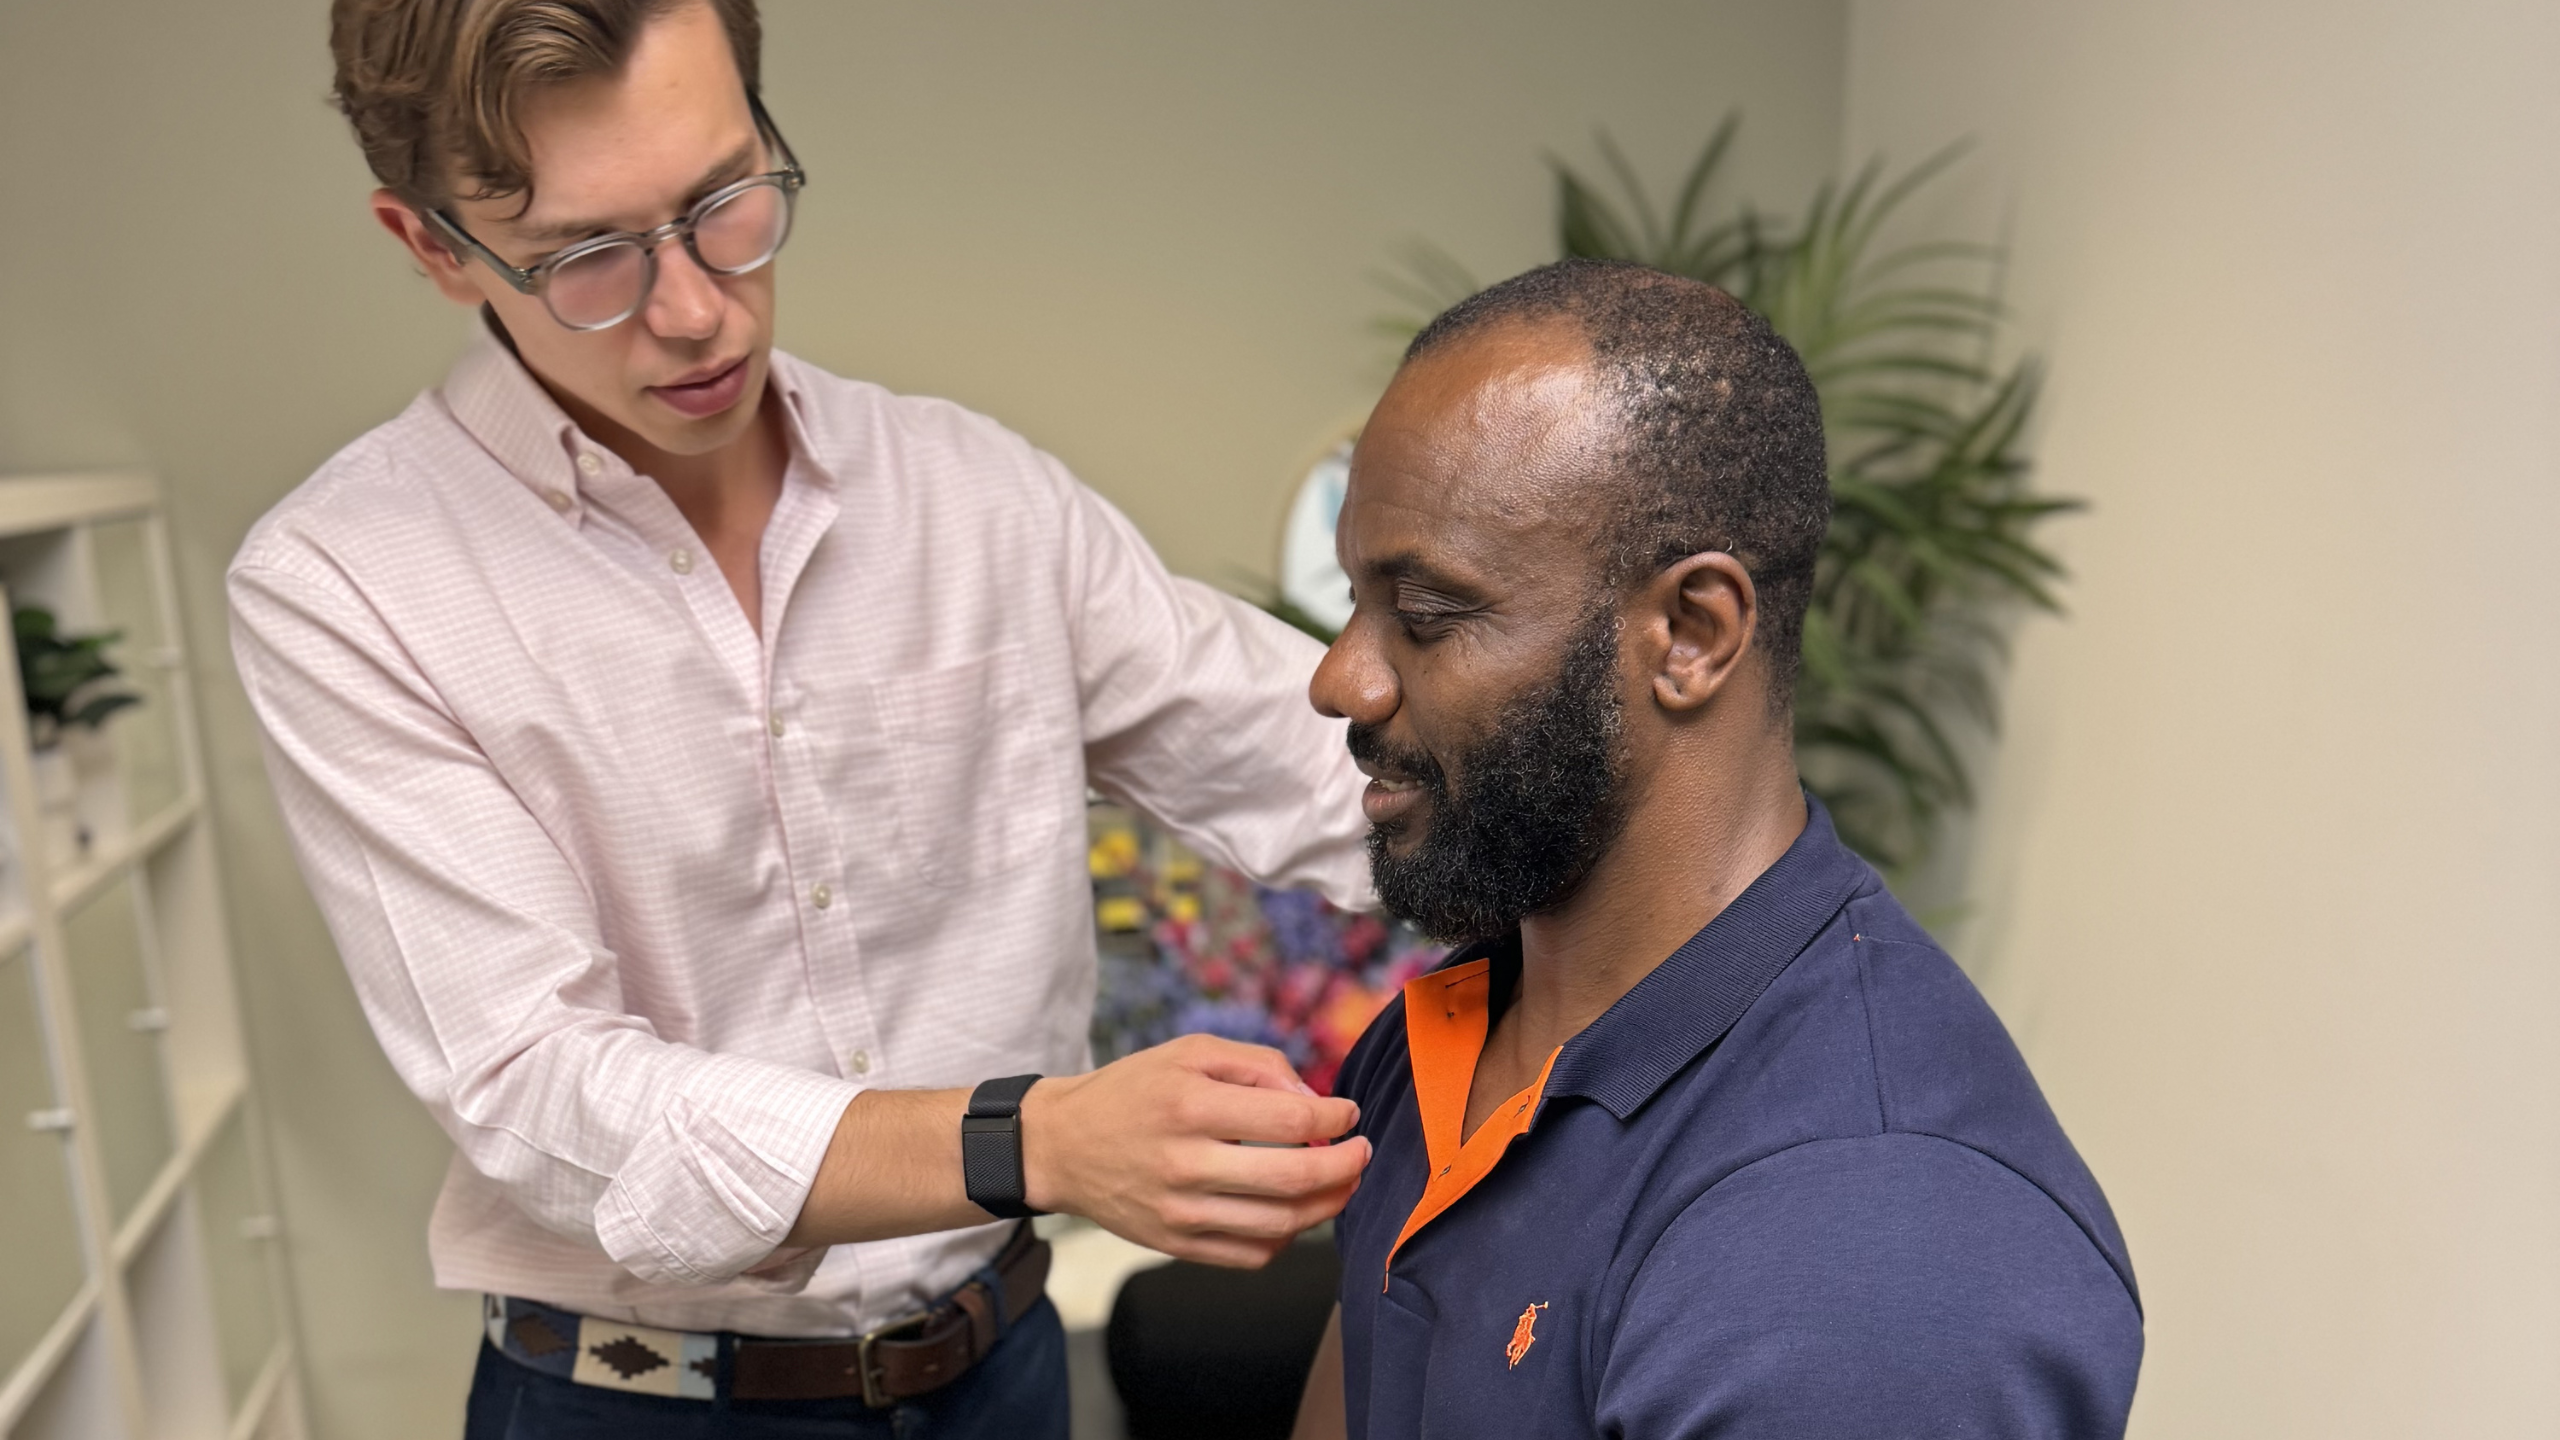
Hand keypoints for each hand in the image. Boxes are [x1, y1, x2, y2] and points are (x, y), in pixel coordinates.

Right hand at [1021, 1033, 1370, 1267]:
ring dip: (1326, 1206)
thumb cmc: (1132, 1091)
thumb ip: (1258, 1064)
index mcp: (1189, 1104)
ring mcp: (1179, 1211)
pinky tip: (1293, 1214)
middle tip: (1362, 1154)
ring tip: (1342, 1184)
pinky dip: (1286, 1239)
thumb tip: (1315, 1100)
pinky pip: (1251, 1255)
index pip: (1289, 1119)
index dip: (1334, 1119)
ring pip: (1279, 1224)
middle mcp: (1185, 1162)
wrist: (1060, 1145)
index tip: (1347, 1114)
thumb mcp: (1189, 1051)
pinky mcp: (1174, 1245)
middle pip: (1293, 1178)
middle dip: (1346, 1167)